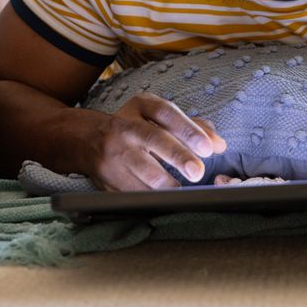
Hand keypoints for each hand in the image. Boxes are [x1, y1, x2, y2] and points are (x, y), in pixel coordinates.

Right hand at [85, 93, 226, 190]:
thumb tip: (219, 145)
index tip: (208, 148)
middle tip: (198, 171)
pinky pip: (134, 191)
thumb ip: (191, 128)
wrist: (87, 140)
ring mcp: (114, 152)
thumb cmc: (136, 129)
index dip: (188, 130)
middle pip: (154, 139)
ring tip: (182, 190)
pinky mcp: (107, 177)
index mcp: (140, 106)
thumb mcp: (158, 119)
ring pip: (143, 170)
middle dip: (179, 156)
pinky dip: (153, 198)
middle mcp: (125, 126)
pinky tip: (166, 200)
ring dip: (167, 183)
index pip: (166, 113)